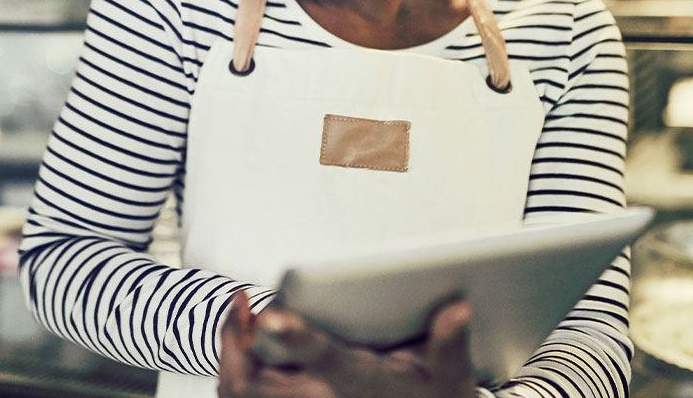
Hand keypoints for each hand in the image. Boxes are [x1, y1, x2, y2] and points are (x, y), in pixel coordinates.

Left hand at [217, 290, 476, 397]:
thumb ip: (449, 343)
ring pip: (245, 389)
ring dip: (233, 352)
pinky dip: (241, 366)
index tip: (272, 314)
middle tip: (239, 303)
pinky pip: (252, 389)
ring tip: (239, 314)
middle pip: (257, 384)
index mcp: (361, 383)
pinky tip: (248, 336)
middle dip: (237, 342)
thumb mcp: (451, 378)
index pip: (325, 359)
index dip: (296, 338)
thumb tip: (458, 309)